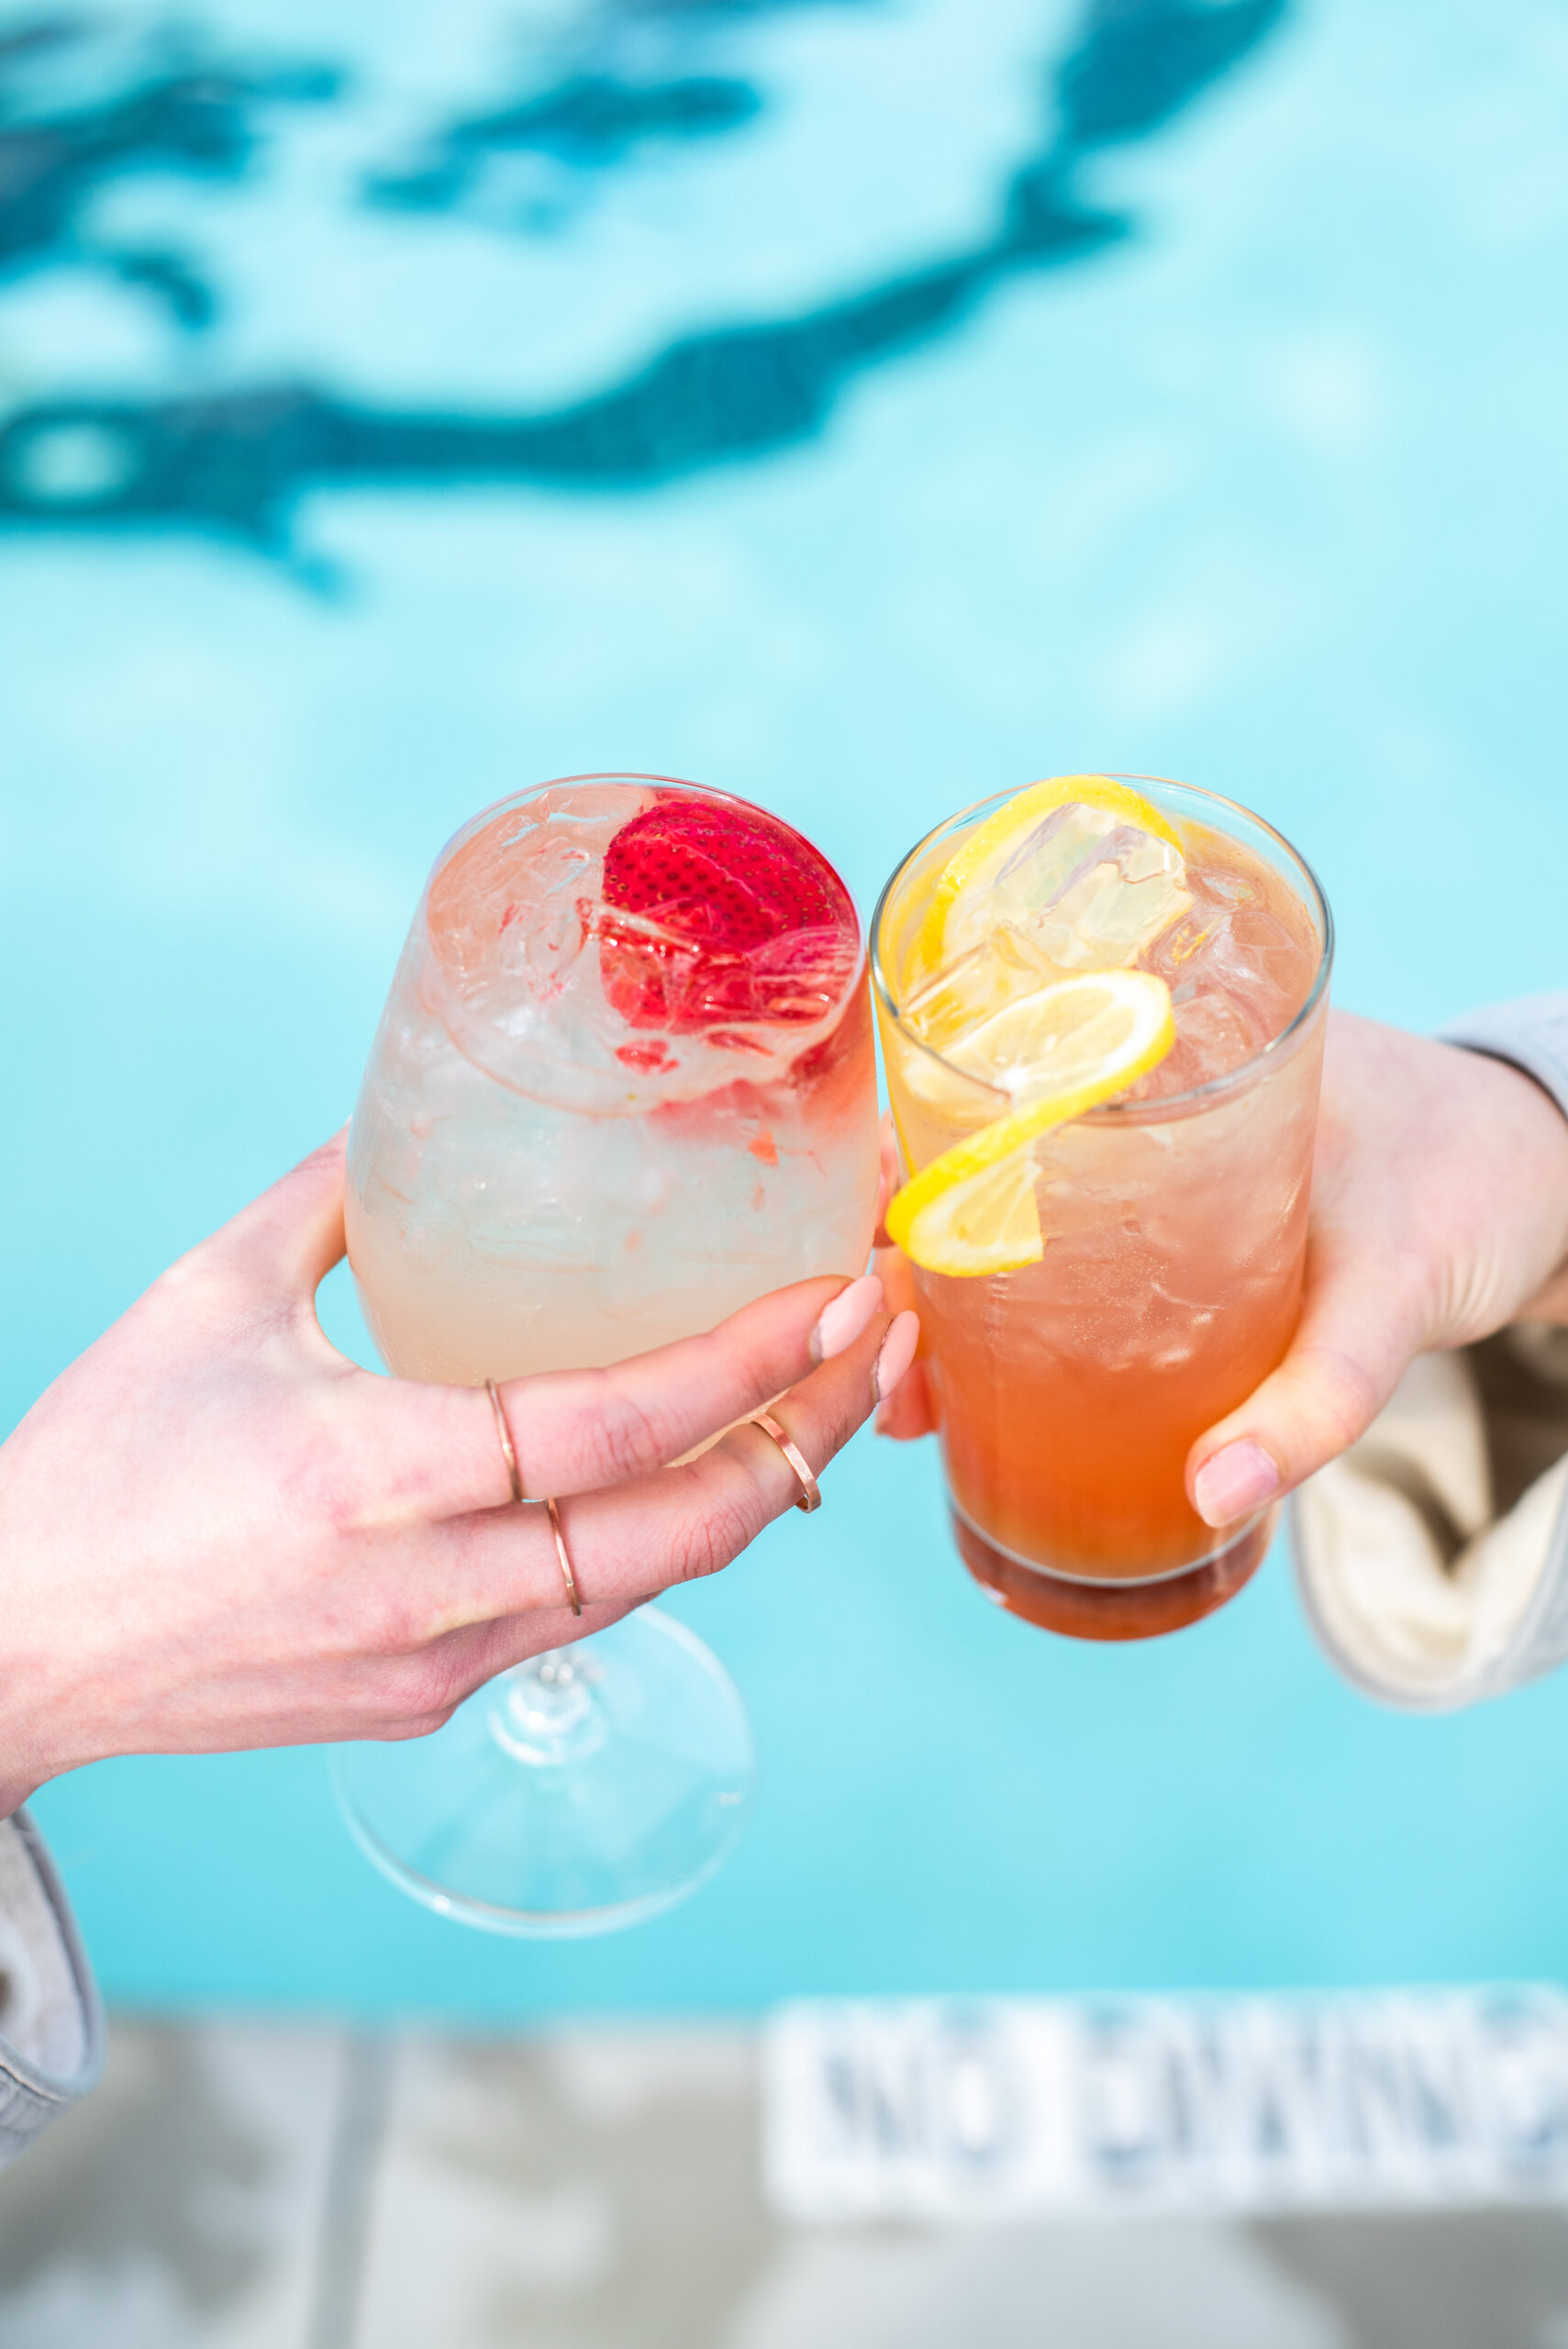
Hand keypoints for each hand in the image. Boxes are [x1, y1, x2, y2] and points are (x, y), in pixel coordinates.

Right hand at [0, 1134, 919, 1815]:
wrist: (13, 1651)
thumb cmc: (97, 1465)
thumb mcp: (203, 1301)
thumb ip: (323, 1201)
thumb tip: (407, 1122)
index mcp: (373, 1473)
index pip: (617, 1426)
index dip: (749, 1364)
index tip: (840, 1296)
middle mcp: (430, 1586)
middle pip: (685, 1528)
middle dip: (809, 1433)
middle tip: (880, 1341)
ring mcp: (440, 1662)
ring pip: (655, 1584)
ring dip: (754, 1493)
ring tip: (821, 1401)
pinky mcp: (428, 1701)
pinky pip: (586, 1616)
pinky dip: (662, 1545)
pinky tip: (696, 1477)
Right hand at [869, 1013, 1567, 1529]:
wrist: (1544, 1171)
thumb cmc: (1469, 1188)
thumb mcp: (1393, 1290)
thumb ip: (1312, 1400)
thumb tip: (1201, 1501)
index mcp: (1165, 1049)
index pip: (989, 1078)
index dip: (903, 1171)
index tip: (865, 1268)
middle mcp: (1133, 1095)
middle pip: (973, 1169)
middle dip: (908, 1272)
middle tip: (886, 1375)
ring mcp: (1147, 1162)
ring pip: (1007, 1224)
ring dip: (948, 1307)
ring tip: (913, 1406)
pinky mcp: (1172, 1224)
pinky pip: (1062, 1256)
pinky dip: (1011, 1312)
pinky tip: (975, 1387)